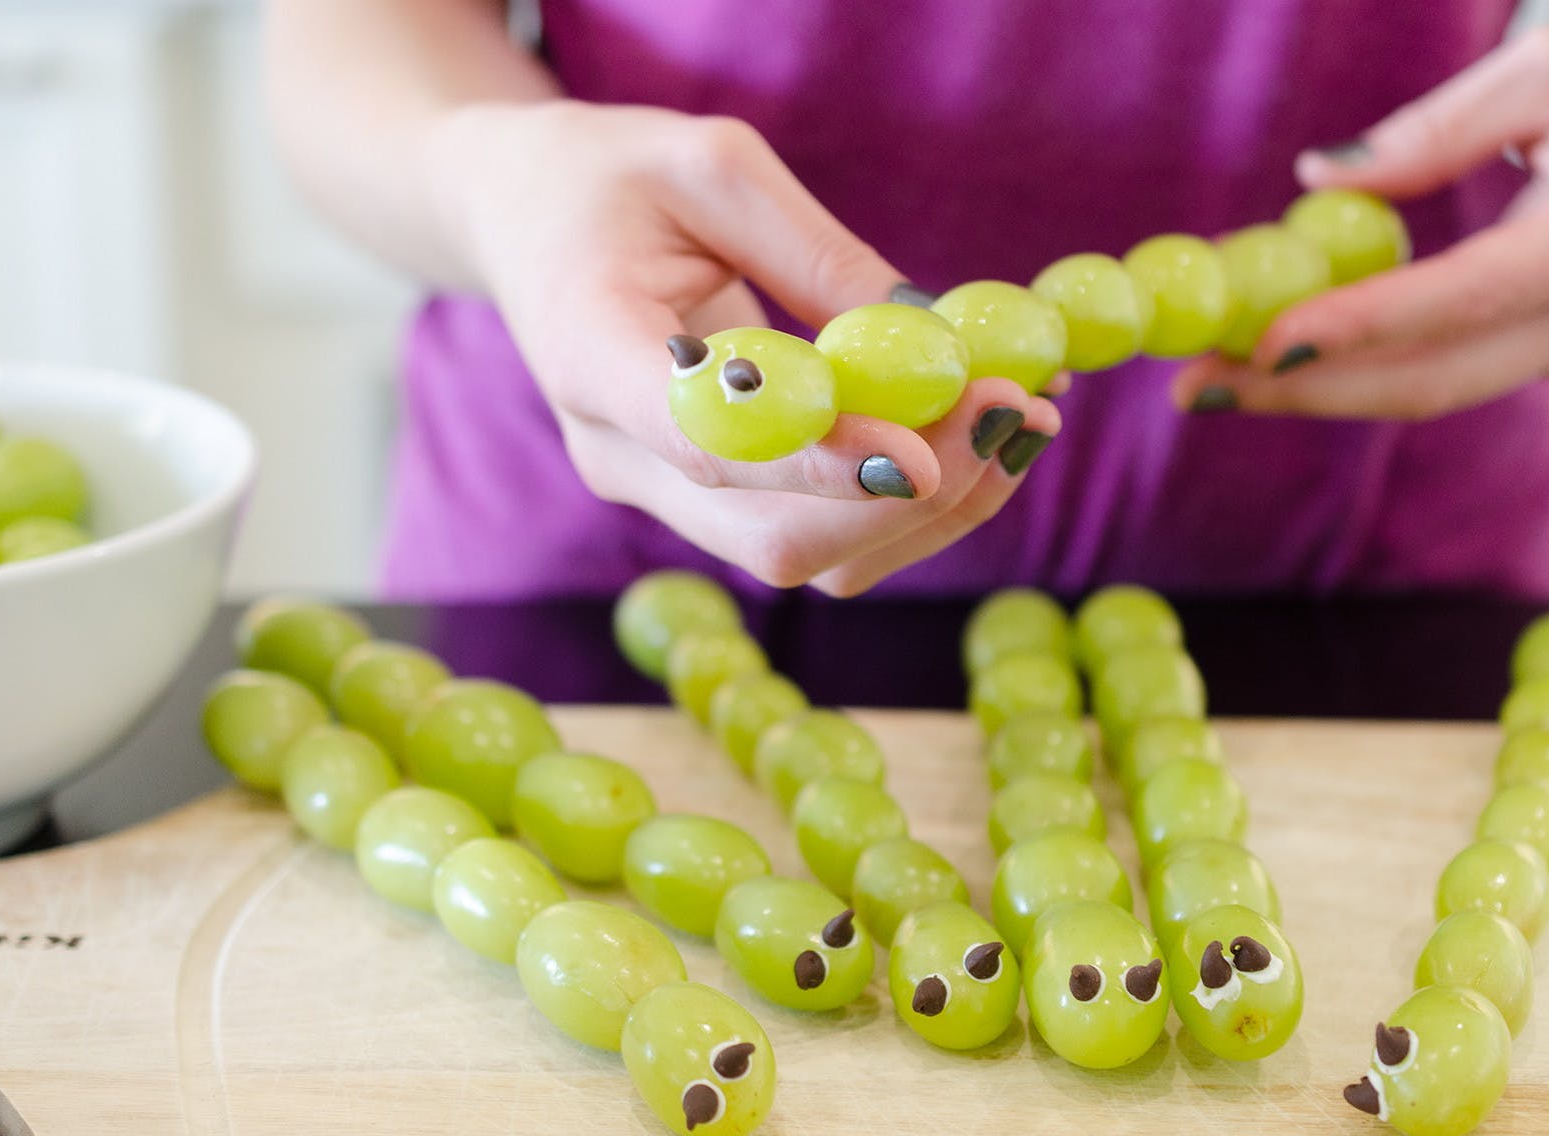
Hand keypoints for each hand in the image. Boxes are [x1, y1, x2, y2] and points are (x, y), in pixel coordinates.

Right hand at [423, 102, 1057, 592]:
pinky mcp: (707, 501)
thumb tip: (933, 343)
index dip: (816, 464)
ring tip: (1022, 416)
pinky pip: (818, 534)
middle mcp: (618, 456)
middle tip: (1013, 409)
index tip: (923, 457)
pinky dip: (911, 502)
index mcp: (588, 352)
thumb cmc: (611, 179)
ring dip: (932, 511)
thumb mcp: (712, 166)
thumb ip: (817, 254)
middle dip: (911, 496)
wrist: (527, 223)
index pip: (705, 442)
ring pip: (807, 557)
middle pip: (771, 536)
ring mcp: (660, 494)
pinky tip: (977, 435)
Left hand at [1170, 25, 1548, 419]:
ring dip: (1316, 391)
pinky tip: (1281, 356)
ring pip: (1430, 392)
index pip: (1466, 299)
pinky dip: (1358, 370)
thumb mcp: (1546, 69)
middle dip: (1304, 391)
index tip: (1264, 339)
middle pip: (1432, 381)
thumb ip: (1433, 132)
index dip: (1361, 326)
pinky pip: (1444, 375)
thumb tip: (1318, 182)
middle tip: (1196, 386)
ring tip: (1211, 379)